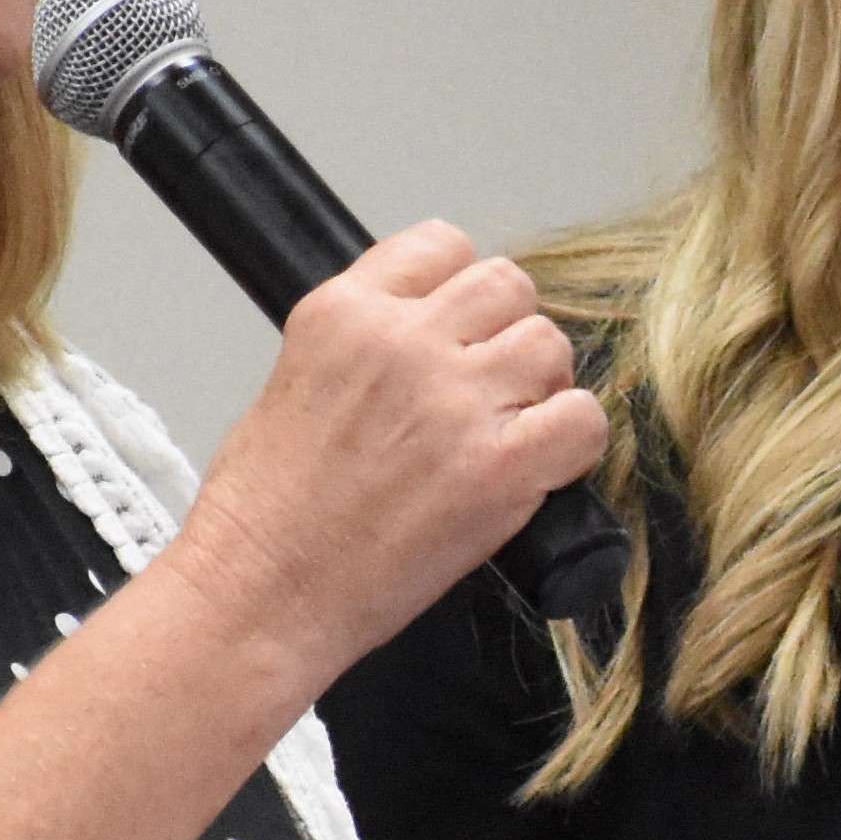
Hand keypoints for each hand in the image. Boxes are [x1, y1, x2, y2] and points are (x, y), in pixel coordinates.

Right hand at [169, 223, 608, 682]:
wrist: (258, 595)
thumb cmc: (262, 514)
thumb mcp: (291, 380)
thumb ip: (365, 340)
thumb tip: (430, 332)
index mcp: (345, 311)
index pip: (442, 244)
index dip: (460, 292)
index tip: (458, 330)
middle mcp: (402, 342)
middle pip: (507, 285)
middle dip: (506, 332)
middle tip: (489, 388)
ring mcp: (453, 402)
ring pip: (549, 345)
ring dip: (541, 387)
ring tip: (508, 433)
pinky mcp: (496, 469)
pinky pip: (582, 419)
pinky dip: (572, 443)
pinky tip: (538, 469)